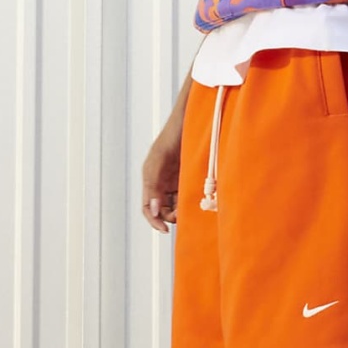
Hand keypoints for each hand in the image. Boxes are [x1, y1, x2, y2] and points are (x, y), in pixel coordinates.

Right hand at [142, 109, 185, 232]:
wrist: (195, 119)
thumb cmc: (173, 135)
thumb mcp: (159, 160)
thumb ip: (154, 185)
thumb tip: (153, 211)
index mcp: (151, 179)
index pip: (148, 207)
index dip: (154, 220)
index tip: (165, 229)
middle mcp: (162, 182)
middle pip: (163, 209)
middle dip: (171, 216)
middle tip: (182, 214)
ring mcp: (177, 180)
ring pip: (177, 204)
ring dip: (182, 210)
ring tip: (191, 208)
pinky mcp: (191, 177)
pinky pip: (190, 195)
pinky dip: (193, 202)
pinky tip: (200, 202)